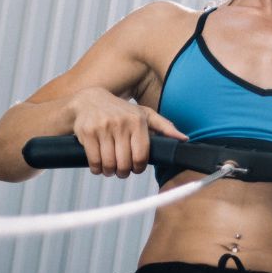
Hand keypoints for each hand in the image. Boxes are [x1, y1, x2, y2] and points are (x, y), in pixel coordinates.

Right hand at [67, 88, 186, 176]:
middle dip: (123, 172)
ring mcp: (103, 128)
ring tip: (109, 167)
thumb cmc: (119, 111)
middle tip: (121, 170)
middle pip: (124, 163)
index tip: (135, 168)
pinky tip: (98, 165)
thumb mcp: (143, 114)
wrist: (89, 100)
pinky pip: (94, 161)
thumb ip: (164, 127)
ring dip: (109, 171)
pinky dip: (96, 168)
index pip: (141, 156)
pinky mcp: (87, 133)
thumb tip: (183, 139)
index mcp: (137, 120)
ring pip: (109, 164)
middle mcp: (121, 123)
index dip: (138, 167)